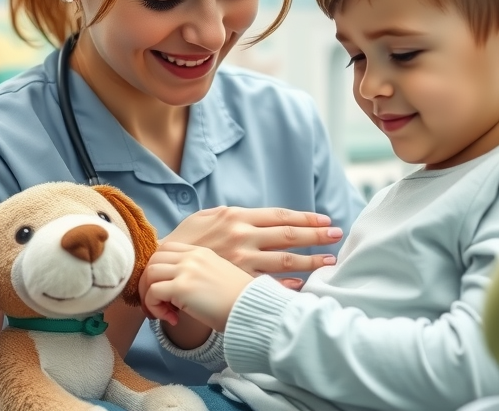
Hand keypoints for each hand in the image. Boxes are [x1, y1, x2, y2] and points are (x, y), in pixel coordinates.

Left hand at [142, 242, 252, 330]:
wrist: (252, 310)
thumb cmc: (239, 301)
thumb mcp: (220, 277)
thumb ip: (198, 274)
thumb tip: (171, 289)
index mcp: (201, 252)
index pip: (166, 249)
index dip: (159, 269)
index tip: (165, 291)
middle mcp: (193, 256)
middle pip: (153, 259)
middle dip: (148, 282)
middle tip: (156, 304)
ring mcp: (187, 269)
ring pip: (149, 274)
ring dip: (149, 297)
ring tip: (164, 313)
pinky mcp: (182, 287)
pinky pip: (153, 293)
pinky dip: (156, 308)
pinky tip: (173, 319)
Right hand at [163, 206, 341, 275]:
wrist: (161, 262)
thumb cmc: (186, 238)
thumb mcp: (208, 216)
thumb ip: (234, 215)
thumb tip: (256, 216)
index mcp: (238, 217)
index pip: (280, 216)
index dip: (305, 218)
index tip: (325, 220)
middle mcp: (242, 236)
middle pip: (288, 236)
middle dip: (316, 236)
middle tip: (337, 235)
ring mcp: (241, 260)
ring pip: (284, 260)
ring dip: (310, 261)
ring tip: (328, 262)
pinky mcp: (235, 279)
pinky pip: (267, 281)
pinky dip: (286, 283)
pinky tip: (302, 283)